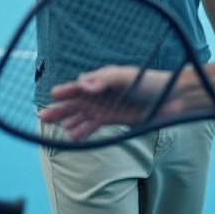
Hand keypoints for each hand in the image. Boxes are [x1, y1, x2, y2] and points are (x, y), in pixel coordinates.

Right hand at [39, 65, 196, 139]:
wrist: (170, 98)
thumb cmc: (149, 82)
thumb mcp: (128, 77)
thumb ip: (105, 80)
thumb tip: (83, 85)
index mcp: (102, 79)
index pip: (79, 85)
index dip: (66, 91)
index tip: (54, 95)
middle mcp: (100, 93)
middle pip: (75, 102)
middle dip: (59, 108)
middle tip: (43, 116)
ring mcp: (105, 107)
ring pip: (80, 115)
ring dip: (66, 120)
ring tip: (51, 126)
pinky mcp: (112, 119)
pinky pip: (92, 126)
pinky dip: (82, 131)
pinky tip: (71, 136)